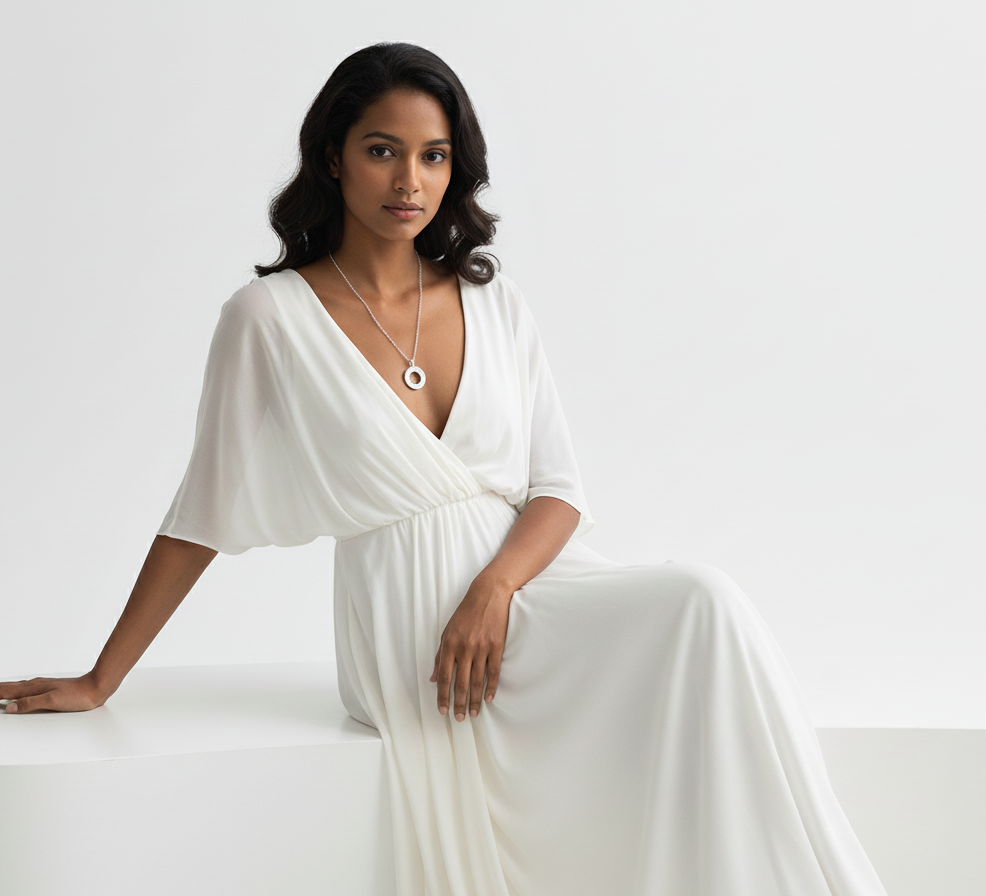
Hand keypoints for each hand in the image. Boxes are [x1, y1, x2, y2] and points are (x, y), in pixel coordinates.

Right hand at [0, 672, 105, 713]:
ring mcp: (42, 686)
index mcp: (34, 688)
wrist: (96, 688)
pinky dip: (16, 691)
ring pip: (17, 687)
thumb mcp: (52, 701)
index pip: (7, 691)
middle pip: (10, 687)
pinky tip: (18, 692)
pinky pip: (26, 689)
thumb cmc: (77, 695)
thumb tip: (10, 707)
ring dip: (5, 689)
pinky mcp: (49, 689)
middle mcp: (36, 685)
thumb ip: (30, 703)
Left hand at [430, 573, 512, 720]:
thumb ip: (439, 655)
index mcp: (450, 644)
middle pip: (460, 683)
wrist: (488, 595)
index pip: (445, 677)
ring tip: (473, 714)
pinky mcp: (497, 646)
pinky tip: (489, 699)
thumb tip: (433, 678)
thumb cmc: (465, 613)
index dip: (443, 696)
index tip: (442, 710)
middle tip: (458, 719)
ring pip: (477, 681)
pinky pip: (494, 672)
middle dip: (458, 704)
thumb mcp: (447, 631)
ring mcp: (482, 648)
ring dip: (474, 700)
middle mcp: (465, 648)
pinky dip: (492, 687)